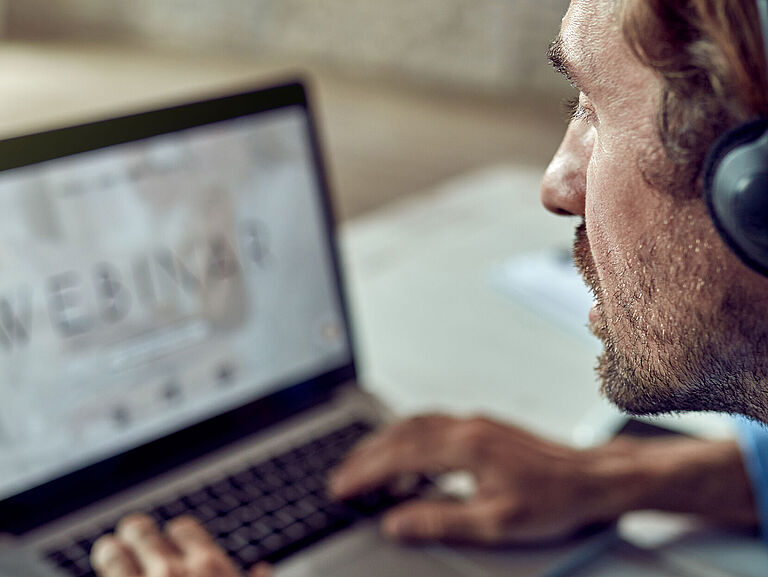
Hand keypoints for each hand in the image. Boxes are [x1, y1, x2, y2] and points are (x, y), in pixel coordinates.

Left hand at [91, 514, 270, 576]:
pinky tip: (105, 572)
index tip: (170, 541)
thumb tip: (262, 569)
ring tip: (107, 551)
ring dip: (108, 552)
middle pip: (142, 531)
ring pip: (111, 553)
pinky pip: (102, 575)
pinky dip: (104, 572)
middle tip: (128, 537)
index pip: (183, 528)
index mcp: (211, 569)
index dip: (175, 535)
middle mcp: (173, 573)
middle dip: (135, 534)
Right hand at [329, 414, 756, 544]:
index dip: (365, 472)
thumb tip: (396, 522)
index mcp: (466, 448)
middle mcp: (466, 427)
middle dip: (366, 456)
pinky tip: (407, 457)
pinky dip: (408, 439)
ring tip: (365, 467)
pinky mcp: (484, 426)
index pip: (399, 456)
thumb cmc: (553, 501)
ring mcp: (475, 423)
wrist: (594, 478)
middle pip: (401, 434)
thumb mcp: (495, 522)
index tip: (340, 487)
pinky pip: (433, 425)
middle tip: (341, 478)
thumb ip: (440, 520)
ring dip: (384, 443)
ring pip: (415, 424)